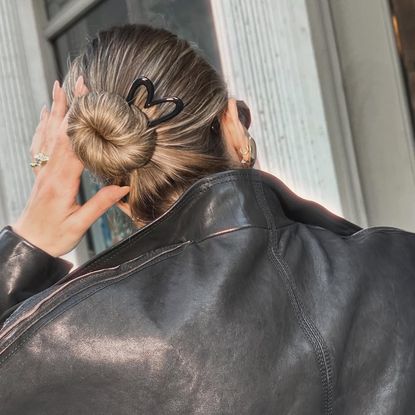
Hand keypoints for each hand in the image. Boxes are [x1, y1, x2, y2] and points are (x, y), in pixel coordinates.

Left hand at [10, 76, 129, 256]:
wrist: (28, 245)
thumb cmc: (54, 237)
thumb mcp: (80, 225)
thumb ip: (101, 204)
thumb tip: (124, 186)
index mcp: (62, 183)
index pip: (73, 145)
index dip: (81, 120)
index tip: (87, 98)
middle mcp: (49, 172)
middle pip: (59, 133)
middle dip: (68, 105)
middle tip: (75, 82)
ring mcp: (41, 171)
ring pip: (47, 135)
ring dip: (53, 110)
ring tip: (58, 88)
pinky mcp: (39, 174)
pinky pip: (38, 145)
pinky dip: (41, 126)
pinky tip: (44, 115)